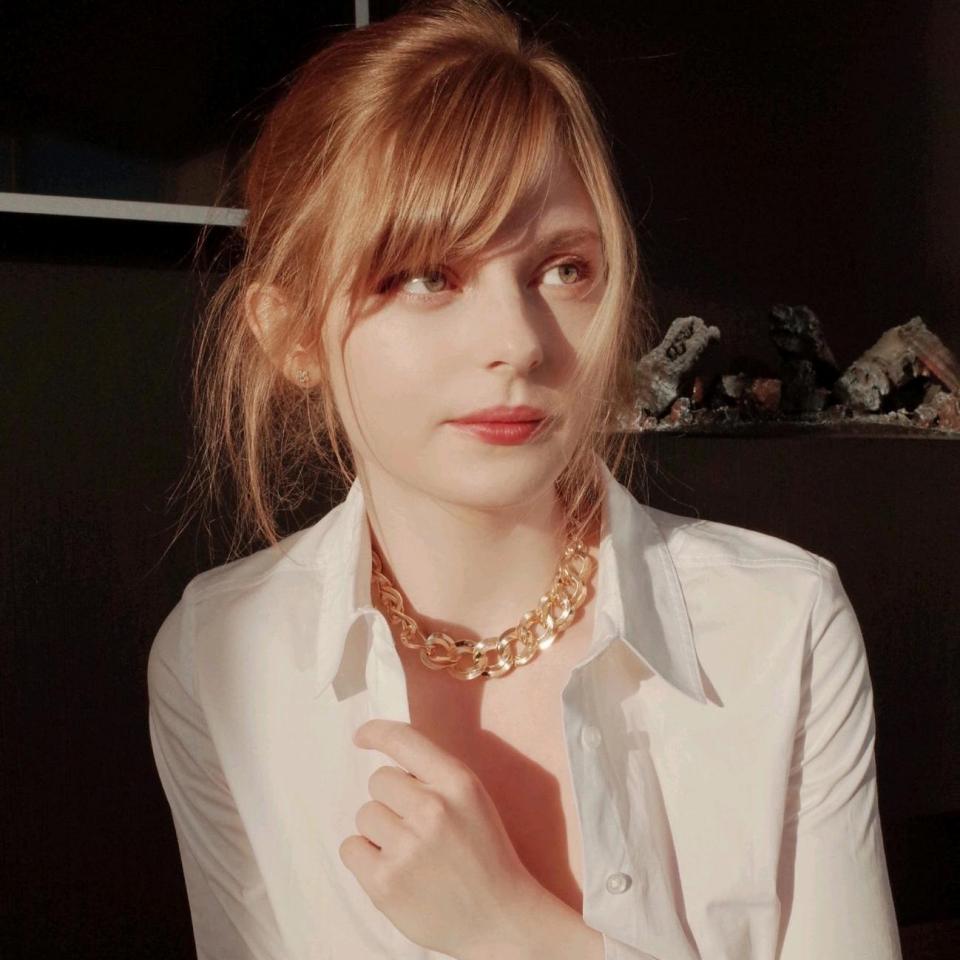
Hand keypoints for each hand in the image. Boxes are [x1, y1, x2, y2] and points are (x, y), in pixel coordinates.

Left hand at [339, 718, 549, 959]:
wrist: (500, 919)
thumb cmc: (484, 854)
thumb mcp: (472, 800)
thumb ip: (435, 775)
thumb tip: (385, 751)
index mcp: (457, 783)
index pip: (403, 740)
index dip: (376, 733)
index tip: (361, 737)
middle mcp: (432, 809)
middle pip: (378, 781)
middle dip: (391, 799)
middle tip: (415, 826)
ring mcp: (407, 848)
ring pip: (364, 814)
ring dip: (379, 830)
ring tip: (409, 852)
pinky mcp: (385, 883)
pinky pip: (350, 848)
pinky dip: (364, 857)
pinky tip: (393, 870)